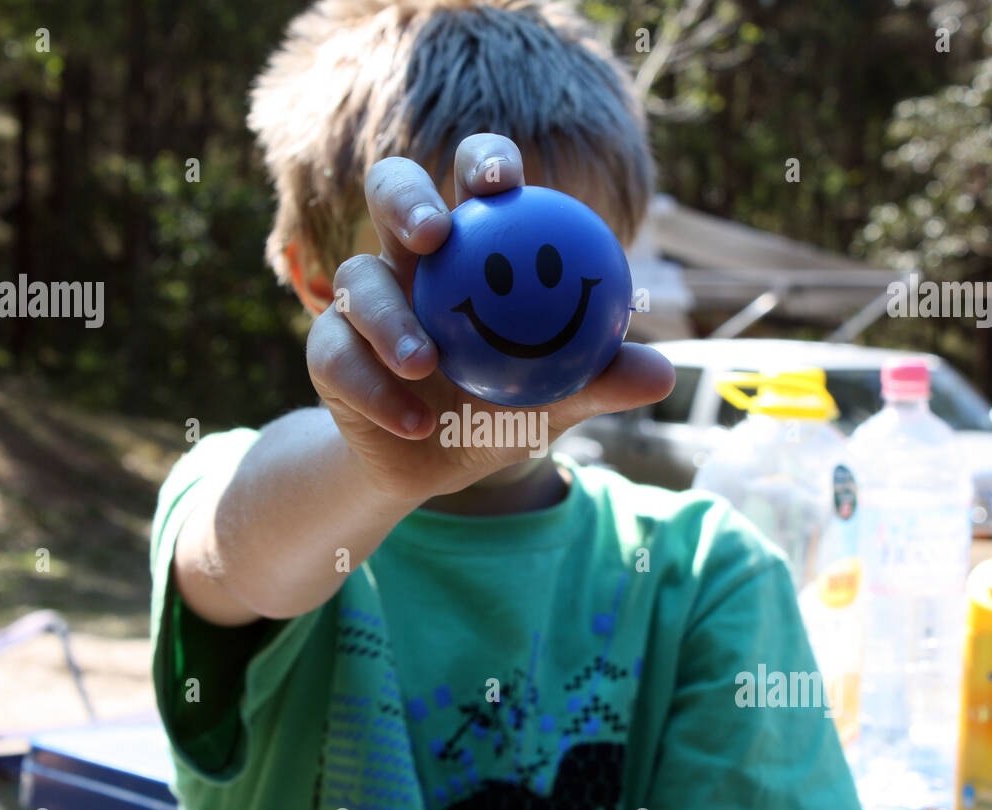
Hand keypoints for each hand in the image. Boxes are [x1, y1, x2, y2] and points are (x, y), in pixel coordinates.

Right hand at [306, 133, 674, 499]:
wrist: (436, 465)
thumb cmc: (504, 409)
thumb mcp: (558, 397)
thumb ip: (600, 378)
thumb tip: (662, 372)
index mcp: (473, 246)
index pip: (476, 181)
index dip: (485, 162)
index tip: (504, 184)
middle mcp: (412, 260)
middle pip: (392, 190)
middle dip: (406, 198)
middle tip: (434, 235)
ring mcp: (364, 302)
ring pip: (356, 280)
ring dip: (389, 319)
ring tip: (426, 364)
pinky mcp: (329, 352)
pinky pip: (337, 357)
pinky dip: (378, 390)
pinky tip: (414, 423)